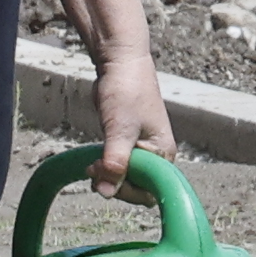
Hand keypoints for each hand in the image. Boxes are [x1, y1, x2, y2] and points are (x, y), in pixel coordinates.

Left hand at [87, 43, 181, 193]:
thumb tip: (107, 192)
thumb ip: (115, 163)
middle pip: (137, 187)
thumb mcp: (120, 130)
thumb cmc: (127, 92)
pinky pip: (117, 165)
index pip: (150, 191)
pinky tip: (92, 162)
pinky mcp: (126, 142)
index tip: (108, 181)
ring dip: (107, 176)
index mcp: (163, 153)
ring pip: (125, 177)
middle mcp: (156, 154)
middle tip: (95, 172)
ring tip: (92, 166)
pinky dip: (104, 167)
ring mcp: (141, 149)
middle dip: (115, 184)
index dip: (127, 191)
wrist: (121, 64)